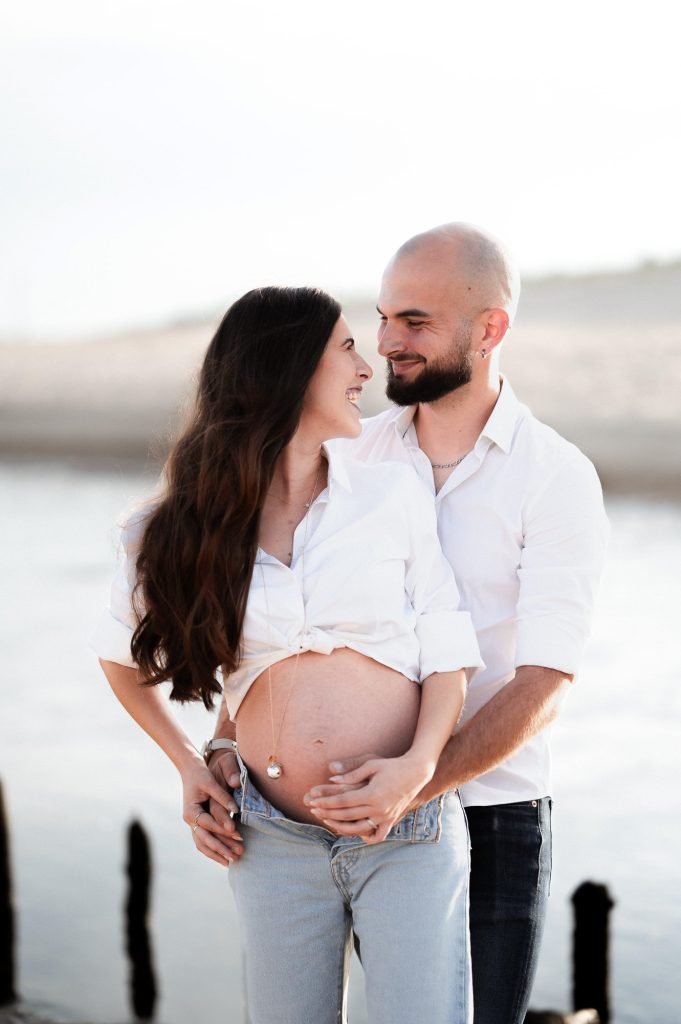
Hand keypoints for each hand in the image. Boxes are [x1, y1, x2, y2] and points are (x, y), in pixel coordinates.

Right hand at [181, 755, 242, 866]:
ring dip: (217, 853)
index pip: (208, 824)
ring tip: (232, 861)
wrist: (190, 770)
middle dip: (221, 849)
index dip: (223, 830)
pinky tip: (224, 856)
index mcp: (190, 811)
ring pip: (203, 844)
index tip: (238, 835)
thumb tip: (235, 810)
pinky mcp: (198, 823)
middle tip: (237, 856)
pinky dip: (213, 849)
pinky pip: (204, 840)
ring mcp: (192, 823)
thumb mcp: (211, 782)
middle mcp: (189, 820)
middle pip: (204, 839)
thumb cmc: (200, 774)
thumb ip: (222, 797)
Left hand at [306, 753, 433, 844]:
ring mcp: (385, 817)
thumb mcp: (371, 764)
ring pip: (359, 828)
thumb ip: (352, 773)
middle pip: (347, 815)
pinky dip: (366, 837)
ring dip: (341, 826)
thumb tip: (332, 778)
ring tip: (327, 821)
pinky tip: (355, 834)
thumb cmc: (391, 765)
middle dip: (328, 813)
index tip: (313, 801)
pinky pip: (378, 835)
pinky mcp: (391, 820)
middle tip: (313, 811)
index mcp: (372, 793)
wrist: (416, 773)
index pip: (343, 801)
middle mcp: (379, 808)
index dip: (326, 802)